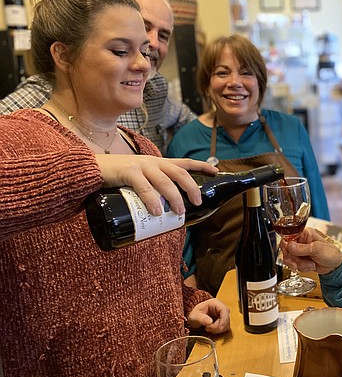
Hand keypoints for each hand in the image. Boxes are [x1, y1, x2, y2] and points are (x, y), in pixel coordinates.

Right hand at [95, 155, 218, 215]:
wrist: (90, 168)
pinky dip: (152, 199)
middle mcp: (152, 162)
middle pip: (179, 172)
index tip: (216, 171)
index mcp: (157, 163)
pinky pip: (143, 186)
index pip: (184, 162)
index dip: (201, 165)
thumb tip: (163, 214)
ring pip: (164, 180)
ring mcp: (140, 166)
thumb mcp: (138, 180)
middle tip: (197, 201)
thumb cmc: (116, 178)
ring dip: (174, 196)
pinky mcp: (127, 172)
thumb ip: (151, 190)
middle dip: (191, 186)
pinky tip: (156, 211)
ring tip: (179, 211)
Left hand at [187, 298, 230, 333]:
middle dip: (218, 327)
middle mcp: (222, 307)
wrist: (195, 317)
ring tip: (208, 328)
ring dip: (218, 329)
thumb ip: (202, 318)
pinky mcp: (224, 320)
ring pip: (227, 324)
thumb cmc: (195, 314)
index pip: (224, 310)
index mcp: (215, 303)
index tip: (213, 327)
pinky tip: (212, 330)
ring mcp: (224, 314)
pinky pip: (225, 327)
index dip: (222, 320)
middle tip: (207, 328)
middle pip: (227, 318)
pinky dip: (219, 331)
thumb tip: (210, 322)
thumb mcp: (195, 316)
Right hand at [279, 227, 341, 274]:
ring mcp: (299, 251)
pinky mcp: (300, 260)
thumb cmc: (331, 254)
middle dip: (293, 258)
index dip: (287, 244)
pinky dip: (301, 268)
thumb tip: (289, 245)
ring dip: (299, 264)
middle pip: (286, 248)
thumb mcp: (317, 249)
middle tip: (299, 261)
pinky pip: (293, 264)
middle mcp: (300, 241)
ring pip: (289, 258)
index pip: (288, 235)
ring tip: (310, 264)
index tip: (289, 251)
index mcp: (305, 233)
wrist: (335, 267)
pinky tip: (310, 266)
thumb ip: (302, 248)